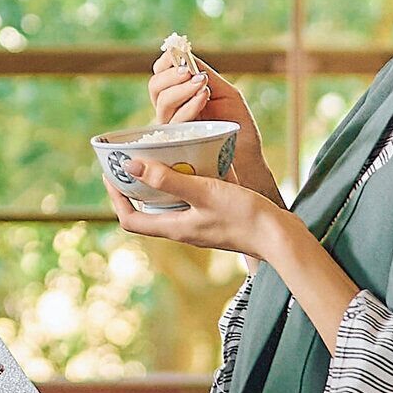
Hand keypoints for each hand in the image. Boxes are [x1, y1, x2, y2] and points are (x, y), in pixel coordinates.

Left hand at [104, 155, 365, 345]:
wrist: (281, 236)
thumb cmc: (243, 216)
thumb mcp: (203, 192)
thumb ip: (169, 179)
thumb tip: (130, 167)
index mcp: (174, 228)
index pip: (130, 220)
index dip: (115, 199)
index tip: (111, 174)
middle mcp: (183, 230)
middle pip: (147, 211)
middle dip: (135, 187)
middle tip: (131, 160)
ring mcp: (200, 226)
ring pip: (170, 205)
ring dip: (160, 183)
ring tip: (158, 156)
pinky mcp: (216, 219)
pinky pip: (191, 201)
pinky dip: (185, 182)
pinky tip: (195, 162)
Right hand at [149, 32, 281, 202]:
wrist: (248, 156)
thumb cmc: (238, 124)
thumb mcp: (224, 91)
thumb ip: (204, 74)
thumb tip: (184, 53)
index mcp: (181, 95)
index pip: (161, 74)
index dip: (166, 63)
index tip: (179, 55)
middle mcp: (172, 110)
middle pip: (155, 87)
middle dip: (171, 76)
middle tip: (190, 71)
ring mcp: (173, 127)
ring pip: (162, 102)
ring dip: (181, 89)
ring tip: (202, 84)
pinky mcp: (178, 143)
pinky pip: (175, 121)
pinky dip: (188, 105)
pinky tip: (203, 98)